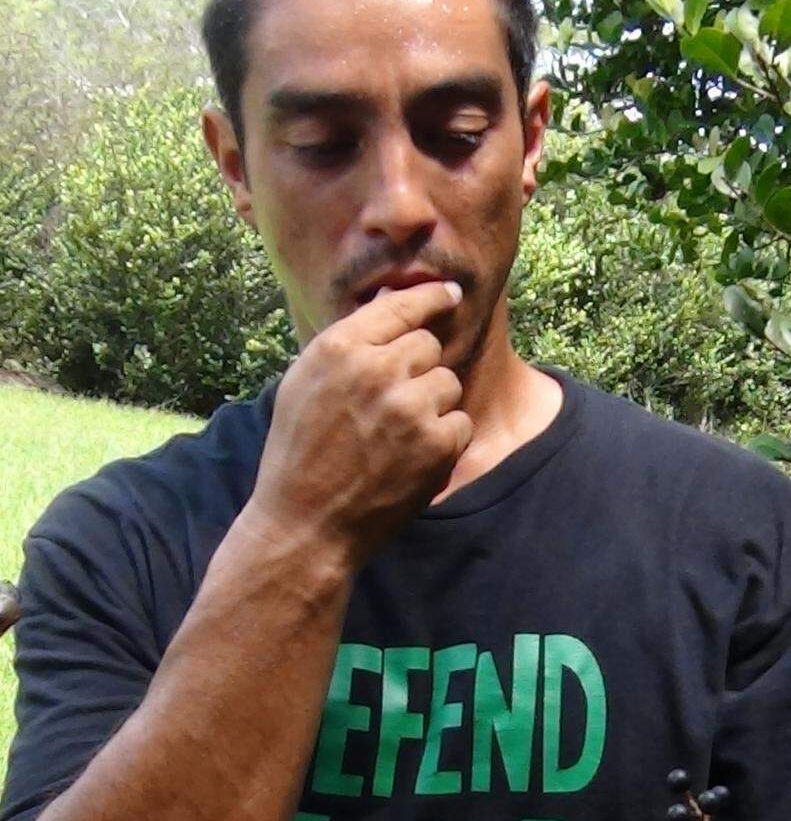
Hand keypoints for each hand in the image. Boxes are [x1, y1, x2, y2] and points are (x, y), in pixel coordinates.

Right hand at [247, 281, 472, 564]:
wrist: (305, 526)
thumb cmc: (299, 453)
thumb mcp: (305, 383)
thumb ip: (351, 340)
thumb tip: (393, 295)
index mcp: (338, 348)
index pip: (400, 305)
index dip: (431, 297)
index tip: (450, 294)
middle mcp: (376, 370)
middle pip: (427, 345)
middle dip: (417, 370)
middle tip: (389, 407)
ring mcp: (409, 407)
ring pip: (447, 383)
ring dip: (431, 406)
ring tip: (393, 438)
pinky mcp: (435, 444)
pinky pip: (460, 423)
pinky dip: (444, 442)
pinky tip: (409, 460)